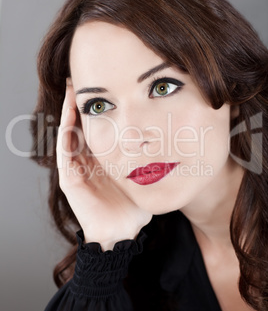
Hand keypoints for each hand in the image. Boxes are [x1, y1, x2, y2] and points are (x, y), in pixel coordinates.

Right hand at [57, 79, 151, 250]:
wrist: (123, 231)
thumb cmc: (134, 204)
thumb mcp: (144, 174)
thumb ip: (153, 158)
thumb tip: (175, 139)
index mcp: (102, 158)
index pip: (96, 127)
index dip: (97, 108)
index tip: (104, 87)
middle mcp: (87, 160)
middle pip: (80, 125)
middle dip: (81, 103)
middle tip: (82, 79)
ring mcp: (76, 168)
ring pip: (69, 133)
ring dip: (69, 111)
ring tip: (72, 88)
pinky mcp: (69, 178)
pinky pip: (65, 151)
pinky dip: (66, 132)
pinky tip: (70, 114)